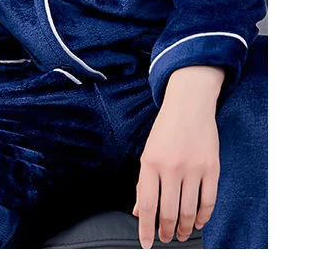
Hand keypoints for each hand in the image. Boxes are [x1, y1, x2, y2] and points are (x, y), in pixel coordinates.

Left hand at [133, 65, 223, 247]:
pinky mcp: (212, 168)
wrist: (189, 105)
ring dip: (184, 228)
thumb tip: (139, 212)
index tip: (146, 245)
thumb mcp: (148, 153)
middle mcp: (170, 167)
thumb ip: (144, 183)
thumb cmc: (165, 130)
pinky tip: (197, 222)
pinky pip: (208, 201)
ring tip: (180, 234)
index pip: (146, 205)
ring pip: (188, 210)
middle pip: (169, 212)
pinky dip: (203, 217)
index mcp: (149, 163)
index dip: (146, 229)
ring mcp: (193, 168)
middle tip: (166, 239)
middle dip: (166, 232)